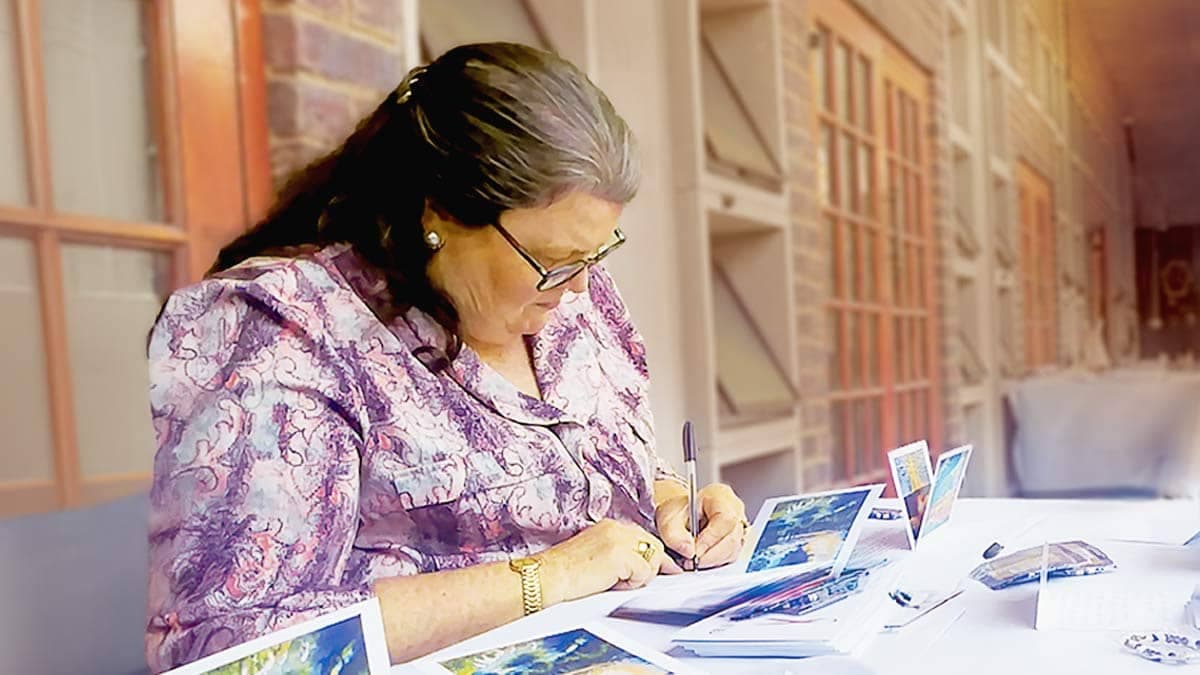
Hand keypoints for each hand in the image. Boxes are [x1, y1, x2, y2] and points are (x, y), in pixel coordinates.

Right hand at [540, 519, 682, 603]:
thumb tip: (640, 566)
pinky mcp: (621, 556)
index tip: (665, 565)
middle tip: (658, 577)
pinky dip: (632, 584)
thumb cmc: (566, 572)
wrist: (549, 576)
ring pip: (652, 559)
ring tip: (616, 582)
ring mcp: (620, 540)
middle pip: (653, 544)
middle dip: (657, 564)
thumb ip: (619, 554)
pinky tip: (613, 584)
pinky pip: (644, 573)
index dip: (653, 554)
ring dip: (640, 576)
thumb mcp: (596, 555)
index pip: (642, 537)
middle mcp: (617, 528)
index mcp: (610, 526)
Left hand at [656, 482, 746, 569]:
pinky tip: (700, 559)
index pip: (725, 518)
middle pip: (731, 538)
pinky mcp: (736, 543)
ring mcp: (738, 527)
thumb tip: (689, 551)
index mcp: (720, 495)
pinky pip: (730, 558)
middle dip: (709, 555)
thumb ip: (674, 534)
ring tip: (691, 561)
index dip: (710, 538)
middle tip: (690, 562)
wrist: (679, 517)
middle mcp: (734, 510)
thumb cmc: (678, 512)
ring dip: (711, 561)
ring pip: (732, 551)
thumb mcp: (668, 518)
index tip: (694, 552)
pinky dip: (714, 563)